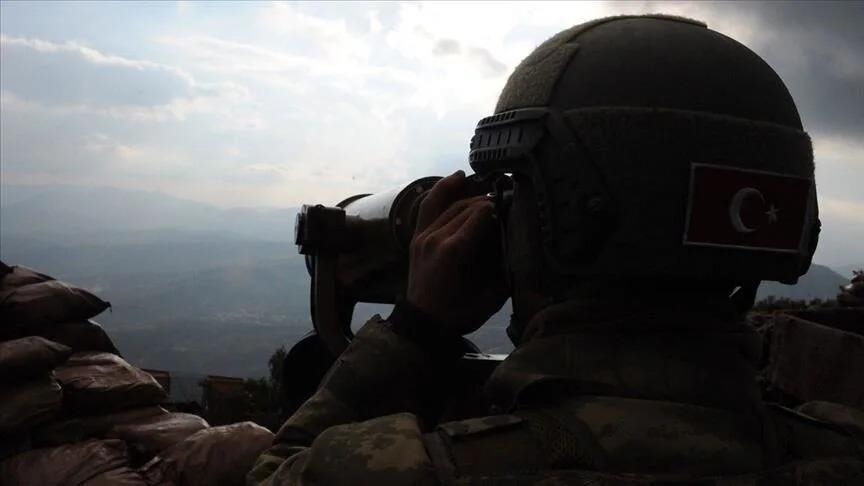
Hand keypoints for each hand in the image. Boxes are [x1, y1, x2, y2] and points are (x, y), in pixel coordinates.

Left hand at [406, 171, 507, 335]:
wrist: (423, 325)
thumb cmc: (460, 314)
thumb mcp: (492, 295)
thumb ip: (507, 267)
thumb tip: (520, 243)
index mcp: (454, 250)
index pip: (480, 213)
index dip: (499, 207)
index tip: (514, 206)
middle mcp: (436, 237)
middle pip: (465, 206)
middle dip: (487, 201)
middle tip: (506, 202)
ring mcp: (423, 236)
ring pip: (448, 204)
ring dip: (469, 194)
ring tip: (488, 188)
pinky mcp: (417, 237)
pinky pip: (428, 206)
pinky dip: (441, 190)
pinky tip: (456, 179)